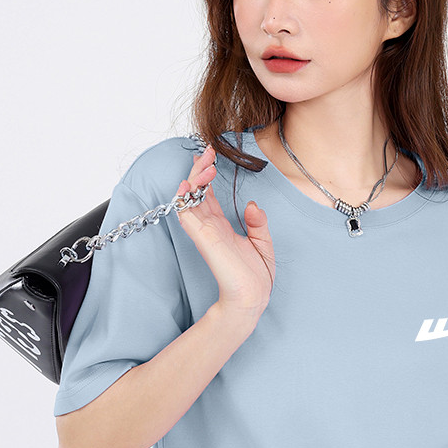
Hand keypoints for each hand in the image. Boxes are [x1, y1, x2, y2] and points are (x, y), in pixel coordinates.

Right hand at [175, 143, 274, 315]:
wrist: (252, 297)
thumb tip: (251, 204)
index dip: (206, 175)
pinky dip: (184, 197)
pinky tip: (189, 183)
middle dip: (199, 169)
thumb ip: (257, 223)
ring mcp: (204, 231)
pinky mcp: (202, 237)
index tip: (210, 155)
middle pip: (197, 191)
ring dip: (194, 177)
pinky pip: (186, 213)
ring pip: (189, 198)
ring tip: (204, 162)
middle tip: (207, 150)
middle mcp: (210, 227)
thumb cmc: (256, 277)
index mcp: (222, 227)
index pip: (209, 195)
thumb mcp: (263, 243)